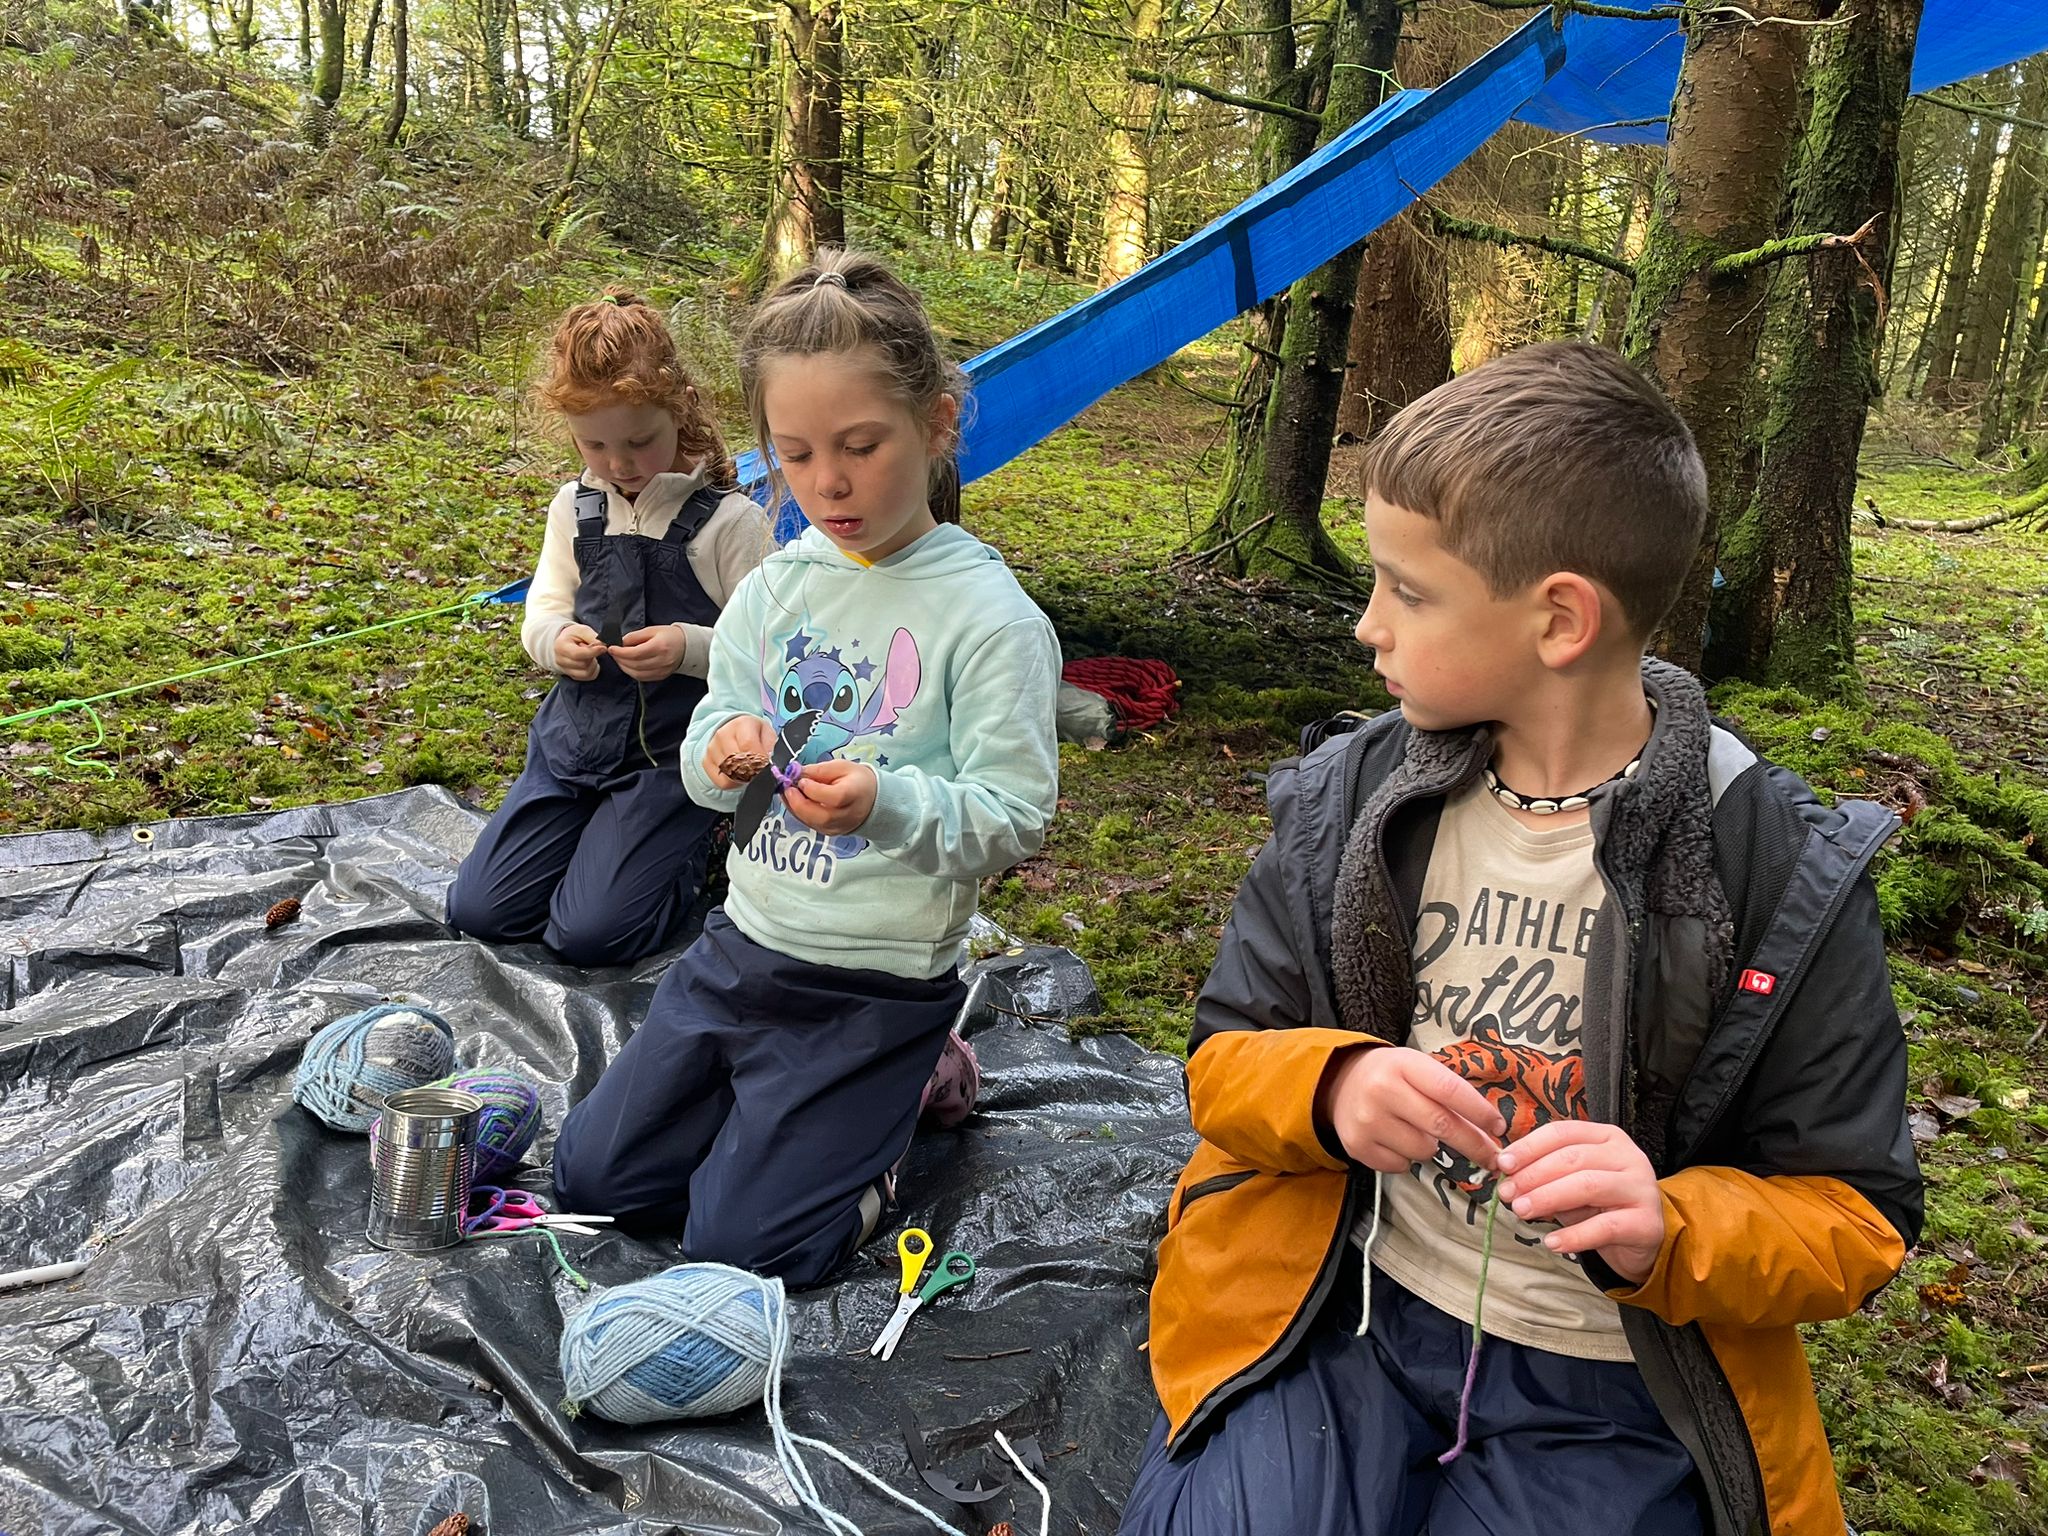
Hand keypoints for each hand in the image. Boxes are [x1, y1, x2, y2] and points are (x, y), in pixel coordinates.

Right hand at [553, 623, 604, 680]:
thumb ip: (592, 637)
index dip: (592, 652)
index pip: (577, 654)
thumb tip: (602, 645)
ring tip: (591, 655)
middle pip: (583, 664)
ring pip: (587, 672)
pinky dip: (594, 670)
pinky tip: (591, 661)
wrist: (567, 642)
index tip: (603, 648)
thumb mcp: (583, 630)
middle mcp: (560, 660)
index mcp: (561, 646)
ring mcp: (565, 670)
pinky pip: (589, 677)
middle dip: (593, 656)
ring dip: (594, 663)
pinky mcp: (572, 676)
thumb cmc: (574, 635)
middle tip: (593, 648)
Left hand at [610, 624, 686, 680]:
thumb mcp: (652, 630)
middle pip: (635, 664)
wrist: (687, 646)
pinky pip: (642, 678)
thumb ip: (635, 636)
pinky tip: (628, 666)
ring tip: (619, 659)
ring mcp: (662, 670)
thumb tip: (620, 642)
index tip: (612, 648)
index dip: (620, 652)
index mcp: (659, 646)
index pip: (635, 653)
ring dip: (624, 667)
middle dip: (620, 659)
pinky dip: (632, 673)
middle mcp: (661, 660)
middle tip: (613, 653)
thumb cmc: (670, 636)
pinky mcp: (661, 676)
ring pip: (637, 674)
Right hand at [703, 715, 775, 788]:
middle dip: (752, 771)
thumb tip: (770, 763)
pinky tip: (739, 775)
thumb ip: (771, 747)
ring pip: (730, 774)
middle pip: (738, 761)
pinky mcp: (706, 762)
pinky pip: (722, 782)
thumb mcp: (768, 735)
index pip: (748, 745)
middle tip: (759, 772)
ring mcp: (712, 748)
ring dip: (743, 778)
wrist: (734, 732)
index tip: (766, 767)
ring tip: (750, 771)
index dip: (759, 760)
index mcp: (741, 724)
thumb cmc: (754, 734)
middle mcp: (723, 734)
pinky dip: (733, 783)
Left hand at [782, 758, 876, 836]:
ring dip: (794, 808)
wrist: (870, 800)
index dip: (814, 790)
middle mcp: (847, 815)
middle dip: (799, 803)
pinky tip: (794, 801)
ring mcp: (838, 827)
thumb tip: (797, 772)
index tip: (802, 779)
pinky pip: (810, 824)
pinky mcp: (829, 832)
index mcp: (854, 794)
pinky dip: (798, 813)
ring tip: (787, 793)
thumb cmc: (857, 781)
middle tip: (787, 788)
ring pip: (812, 822)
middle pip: (821, 816)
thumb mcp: (841, 766)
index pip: (834, 797)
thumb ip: (819, 770)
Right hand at [1316, 1045, 1505, 1178]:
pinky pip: (1402, 1165)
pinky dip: (1407, 1158)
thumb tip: (1490, 1132)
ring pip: (1424, 1150)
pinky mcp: (1358, 1146)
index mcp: (1403, 1064)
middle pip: (1442, 1125)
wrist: (1340, 1083)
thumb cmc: (1392, 1076)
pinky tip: (1396, 1139)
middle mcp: (1382, 1090)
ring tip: (1417, 1130)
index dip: (1480, 1112)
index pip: (1450, 1090)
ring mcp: (1367, 1120)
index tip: (1499, 1127)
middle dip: (1475, 1144)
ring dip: (1432, 1147)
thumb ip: (1450, 1094)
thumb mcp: (1418, 1069)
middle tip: (1494, 1157)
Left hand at [1495, 1121, 1664, 1284]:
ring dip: (1547, 1198)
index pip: (1562, 1133)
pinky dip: (1574, 1235)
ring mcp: (1641, 1188)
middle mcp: (1628, 1156)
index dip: (1529, 1147)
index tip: (1502, 1164)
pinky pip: (1605, 1227)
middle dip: (1533, 1175)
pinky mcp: (1646, 1222)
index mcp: (1606, 1137)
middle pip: (1572, 1158)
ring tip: (1521, 1211)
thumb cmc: (1602, 1205)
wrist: (1644, 1240)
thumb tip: (1506, 1178)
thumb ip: (1545, 1177)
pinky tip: (1552, 1242)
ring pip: (1588, 1185)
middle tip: (1507, 1194)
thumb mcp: (1570, 1184)